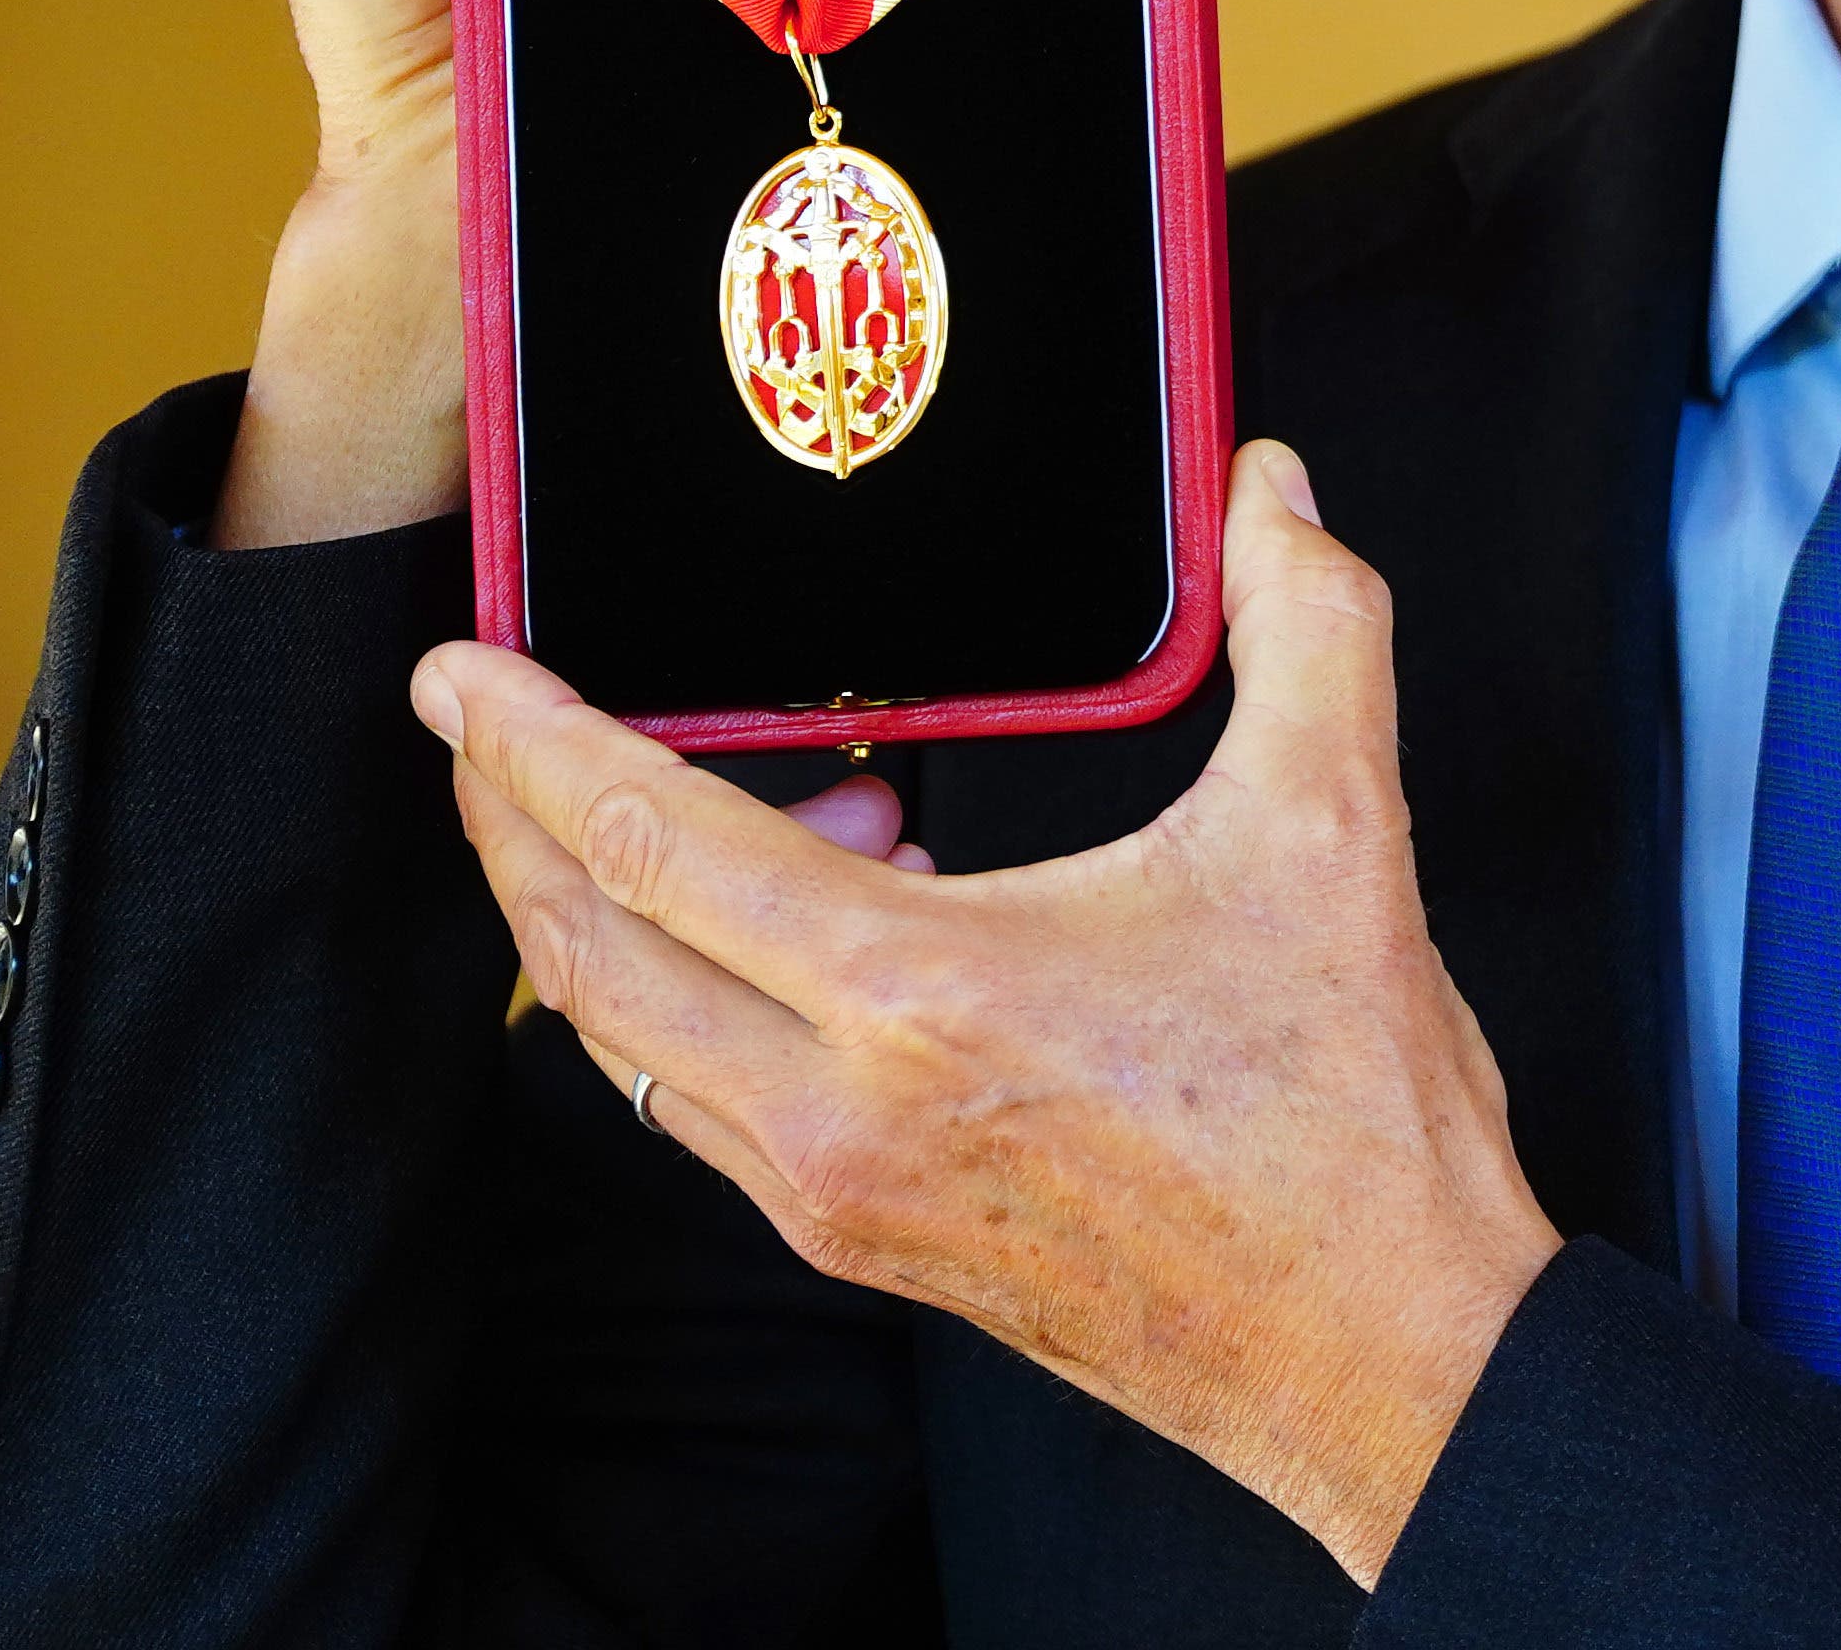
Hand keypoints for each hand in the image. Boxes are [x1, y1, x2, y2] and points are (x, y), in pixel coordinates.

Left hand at [414, 445, 1562, 1584]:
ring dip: (617, 912)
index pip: (652, 847)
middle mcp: (838, 1115)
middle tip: (482, 725)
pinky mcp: (867, 1246)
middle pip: (586, 955)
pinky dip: (706, 995)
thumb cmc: (1349, 1124)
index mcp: (920, 999)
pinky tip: (827, 921)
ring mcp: (837, 1196)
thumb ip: (1308, 622)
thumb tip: (1274, 487)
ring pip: (633, 1041)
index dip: (534, 744)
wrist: (1382, 1352)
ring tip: (729, 801)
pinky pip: (709, 1103)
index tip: (458, 675)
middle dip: (510, 823)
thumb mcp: (1334, 828)